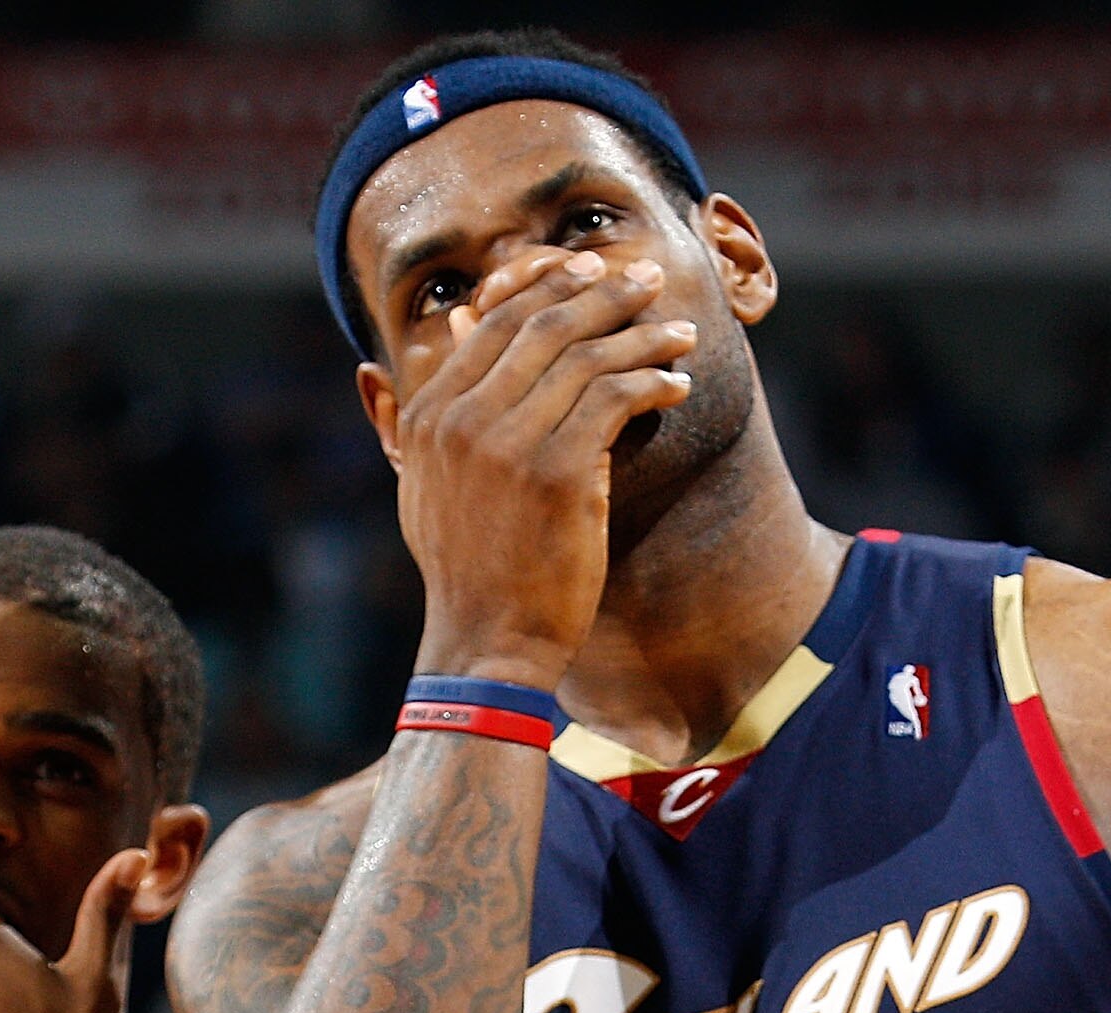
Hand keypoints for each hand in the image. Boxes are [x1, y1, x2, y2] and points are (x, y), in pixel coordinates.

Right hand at [393, 246, 696, 689]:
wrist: (485, 643)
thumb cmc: (470, 571)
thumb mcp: (432, 484)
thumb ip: (447, 408)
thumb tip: (467, 327)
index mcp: (431, 413)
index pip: (496, 322)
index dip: (550, 288)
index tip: (589, 272)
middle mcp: (462, 418)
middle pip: (544, 326)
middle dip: (603, 293)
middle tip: (646, 280)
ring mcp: (508, 444)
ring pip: (586, 357)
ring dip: (642, 336)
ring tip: (679, 332)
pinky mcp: (558, 473)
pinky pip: (617, 399)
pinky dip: (653, 382)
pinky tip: (677, 386)